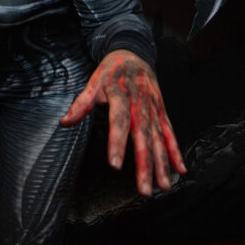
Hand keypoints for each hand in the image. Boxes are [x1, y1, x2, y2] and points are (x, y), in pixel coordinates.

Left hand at [60, 49, 185, 196]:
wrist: (134, 54)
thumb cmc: (111, 71)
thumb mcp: (93, 82)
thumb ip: (81, 104)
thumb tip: (64, 122)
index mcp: (121, 96)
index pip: (119, 122)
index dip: (117, 143)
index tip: (115, 165)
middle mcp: (140, 104)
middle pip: (143, 138)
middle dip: (144, 165)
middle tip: (144, 190)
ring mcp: (154, 109)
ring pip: (159, 140)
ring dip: (162, 165)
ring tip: (163, 186)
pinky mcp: (162, 112)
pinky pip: (170, 134)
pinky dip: (176, 151)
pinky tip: (181, 169)